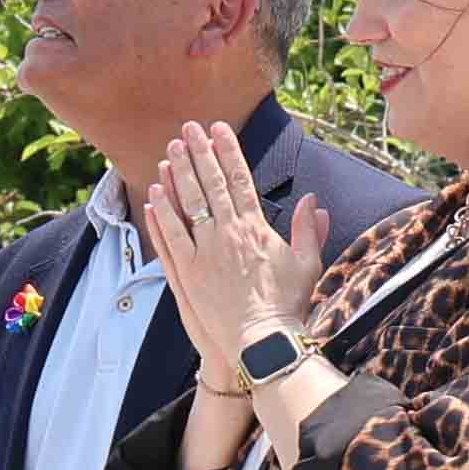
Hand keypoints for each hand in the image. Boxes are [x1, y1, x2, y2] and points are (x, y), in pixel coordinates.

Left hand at [144, 121, 331, 389]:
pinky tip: (154, 194)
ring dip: (177, 176)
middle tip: (188, 128)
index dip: (228, 152)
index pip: (240, 180)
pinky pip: (171, 238)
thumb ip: (309, 228)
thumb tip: (313, 200)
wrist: (264, 341)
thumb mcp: (307, 262)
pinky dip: (163, 215)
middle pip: (211, 185)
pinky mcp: (188, 274)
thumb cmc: (288, 304)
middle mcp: (229, 235)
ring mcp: (206, 253)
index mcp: (256, 228)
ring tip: (169, 150)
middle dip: (199, 153)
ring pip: (188, 206)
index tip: (219, 130)